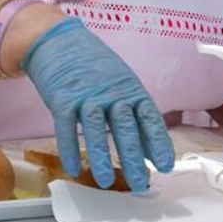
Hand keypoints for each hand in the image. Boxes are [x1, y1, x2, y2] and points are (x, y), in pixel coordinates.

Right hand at [20, 16, 174, 191]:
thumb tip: (151, 152)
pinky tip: (73, 168)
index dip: (158, 143)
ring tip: (105, 181)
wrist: (57, 38)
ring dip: (101, 156)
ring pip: (94, 127)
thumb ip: (135, 116)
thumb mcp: (121, 85)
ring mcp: (84, 94)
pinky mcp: (60, 96)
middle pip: (124, 127)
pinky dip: (68, 148)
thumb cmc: (92, 65)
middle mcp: (110, 92)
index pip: (149, 118)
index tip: (165, 165)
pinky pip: (65, 125)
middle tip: (139, 183)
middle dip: (132, 157)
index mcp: (130, 89)